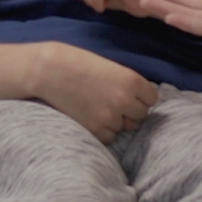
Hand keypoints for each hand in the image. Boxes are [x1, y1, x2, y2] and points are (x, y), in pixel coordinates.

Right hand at [28, 42, 158, 142]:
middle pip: (140, 115)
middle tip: (110, 100)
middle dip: (129, 110)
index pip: (152, 99)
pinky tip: (90, 116)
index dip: (140, 97)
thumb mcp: (111, 68)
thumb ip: (128, 85)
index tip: (128, 94)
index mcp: (132, 80)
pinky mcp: (95, 129)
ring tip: (95, 105)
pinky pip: (109, 137)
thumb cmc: (79, 64)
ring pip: (124, 127)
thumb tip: (139, 108)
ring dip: (114, 120)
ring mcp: (110, 116)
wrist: (49, 71)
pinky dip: (103, 130)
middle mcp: (125, 100)